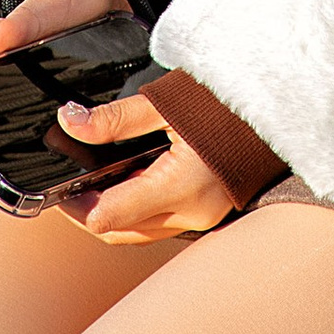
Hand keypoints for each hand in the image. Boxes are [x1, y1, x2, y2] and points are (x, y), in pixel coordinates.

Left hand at [54, 94, 239, 240]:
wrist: (276, 106)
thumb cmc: (227, 100)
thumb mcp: (166, 101)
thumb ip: (115, 118)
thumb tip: (70, 122)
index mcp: (179, 186)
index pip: (108, 218)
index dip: (75, 207)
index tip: (57, 189)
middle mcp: (192, 213)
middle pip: (120, 232)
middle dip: (89, 213)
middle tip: (70, 187)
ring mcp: (203, 217)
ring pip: (140, 232)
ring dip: (115, 213)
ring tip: (97, 181)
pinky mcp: (209, 213)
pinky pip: (162, 223)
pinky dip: (140, 209)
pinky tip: (132, 180)